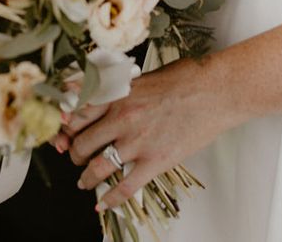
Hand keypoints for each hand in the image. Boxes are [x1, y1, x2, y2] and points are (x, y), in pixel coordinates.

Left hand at [65, 58, 237, 210]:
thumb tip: (108, 97)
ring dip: (85, 178)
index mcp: (119, 94)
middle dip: (74, 154)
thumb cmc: (188, 79)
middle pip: (80, 144)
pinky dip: (110, 199)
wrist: (217, 91)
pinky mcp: (155, 161)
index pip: (76, 114)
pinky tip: (104, 203)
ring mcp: (137, 142)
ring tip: (85, 181)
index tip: (65, 133)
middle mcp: (122, 118)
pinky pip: (124, 187)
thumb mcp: (146, 76)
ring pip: (95, 168)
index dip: (66, 127)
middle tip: (76, 157)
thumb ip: (123, 90)